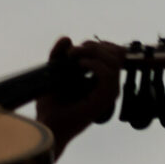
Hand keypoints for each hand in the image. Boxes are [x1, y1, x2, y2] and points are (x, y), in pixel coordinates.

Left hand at [35, 36, 121, 154]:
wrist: (48, 125)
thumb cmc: (50, 104)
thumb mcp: (52, 73)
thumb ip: (58, 55)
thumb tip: (67, 38)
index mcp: (101, 78)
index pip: (114, 53)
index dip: (99, 44)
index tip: (75, 49)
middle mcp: (108, 85)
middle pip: (116, 53)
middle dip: (94, 46)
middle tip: (72, 52)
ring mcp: (108, 92)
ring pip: (114, 61)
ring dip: (93, 53)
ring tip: (73, 57)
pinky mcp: (104, 99)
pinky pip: (109, 75)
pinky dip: (94, 65)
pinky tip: (79, 65)